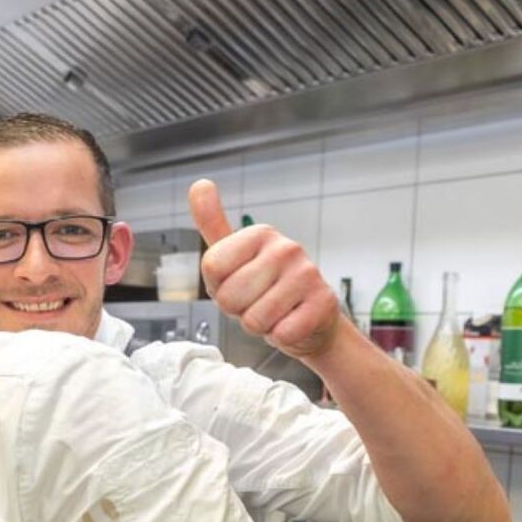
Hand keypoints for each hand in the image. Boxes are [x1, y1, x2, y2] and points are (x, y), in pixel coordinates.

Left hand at [189, 178, 342, 360]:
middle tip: (257, 302)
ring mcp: (307, 274)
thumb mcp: (234, 257)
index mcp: (260, 233)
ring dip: (260, 325)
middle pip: (229, 297)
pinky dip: (281, 336)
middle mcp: (286, 248)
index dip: (218, 287)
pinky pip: (280, 334)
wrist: (309, 320)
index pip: (211, 268)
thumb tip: (199, 184)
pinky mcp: (322, 304)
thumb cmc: (266, 289)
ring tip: (275, 312)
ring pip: (254, 319)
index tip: (238, 283)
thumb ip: (213, 223)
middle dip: (238, 310)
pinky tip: (292, 322)